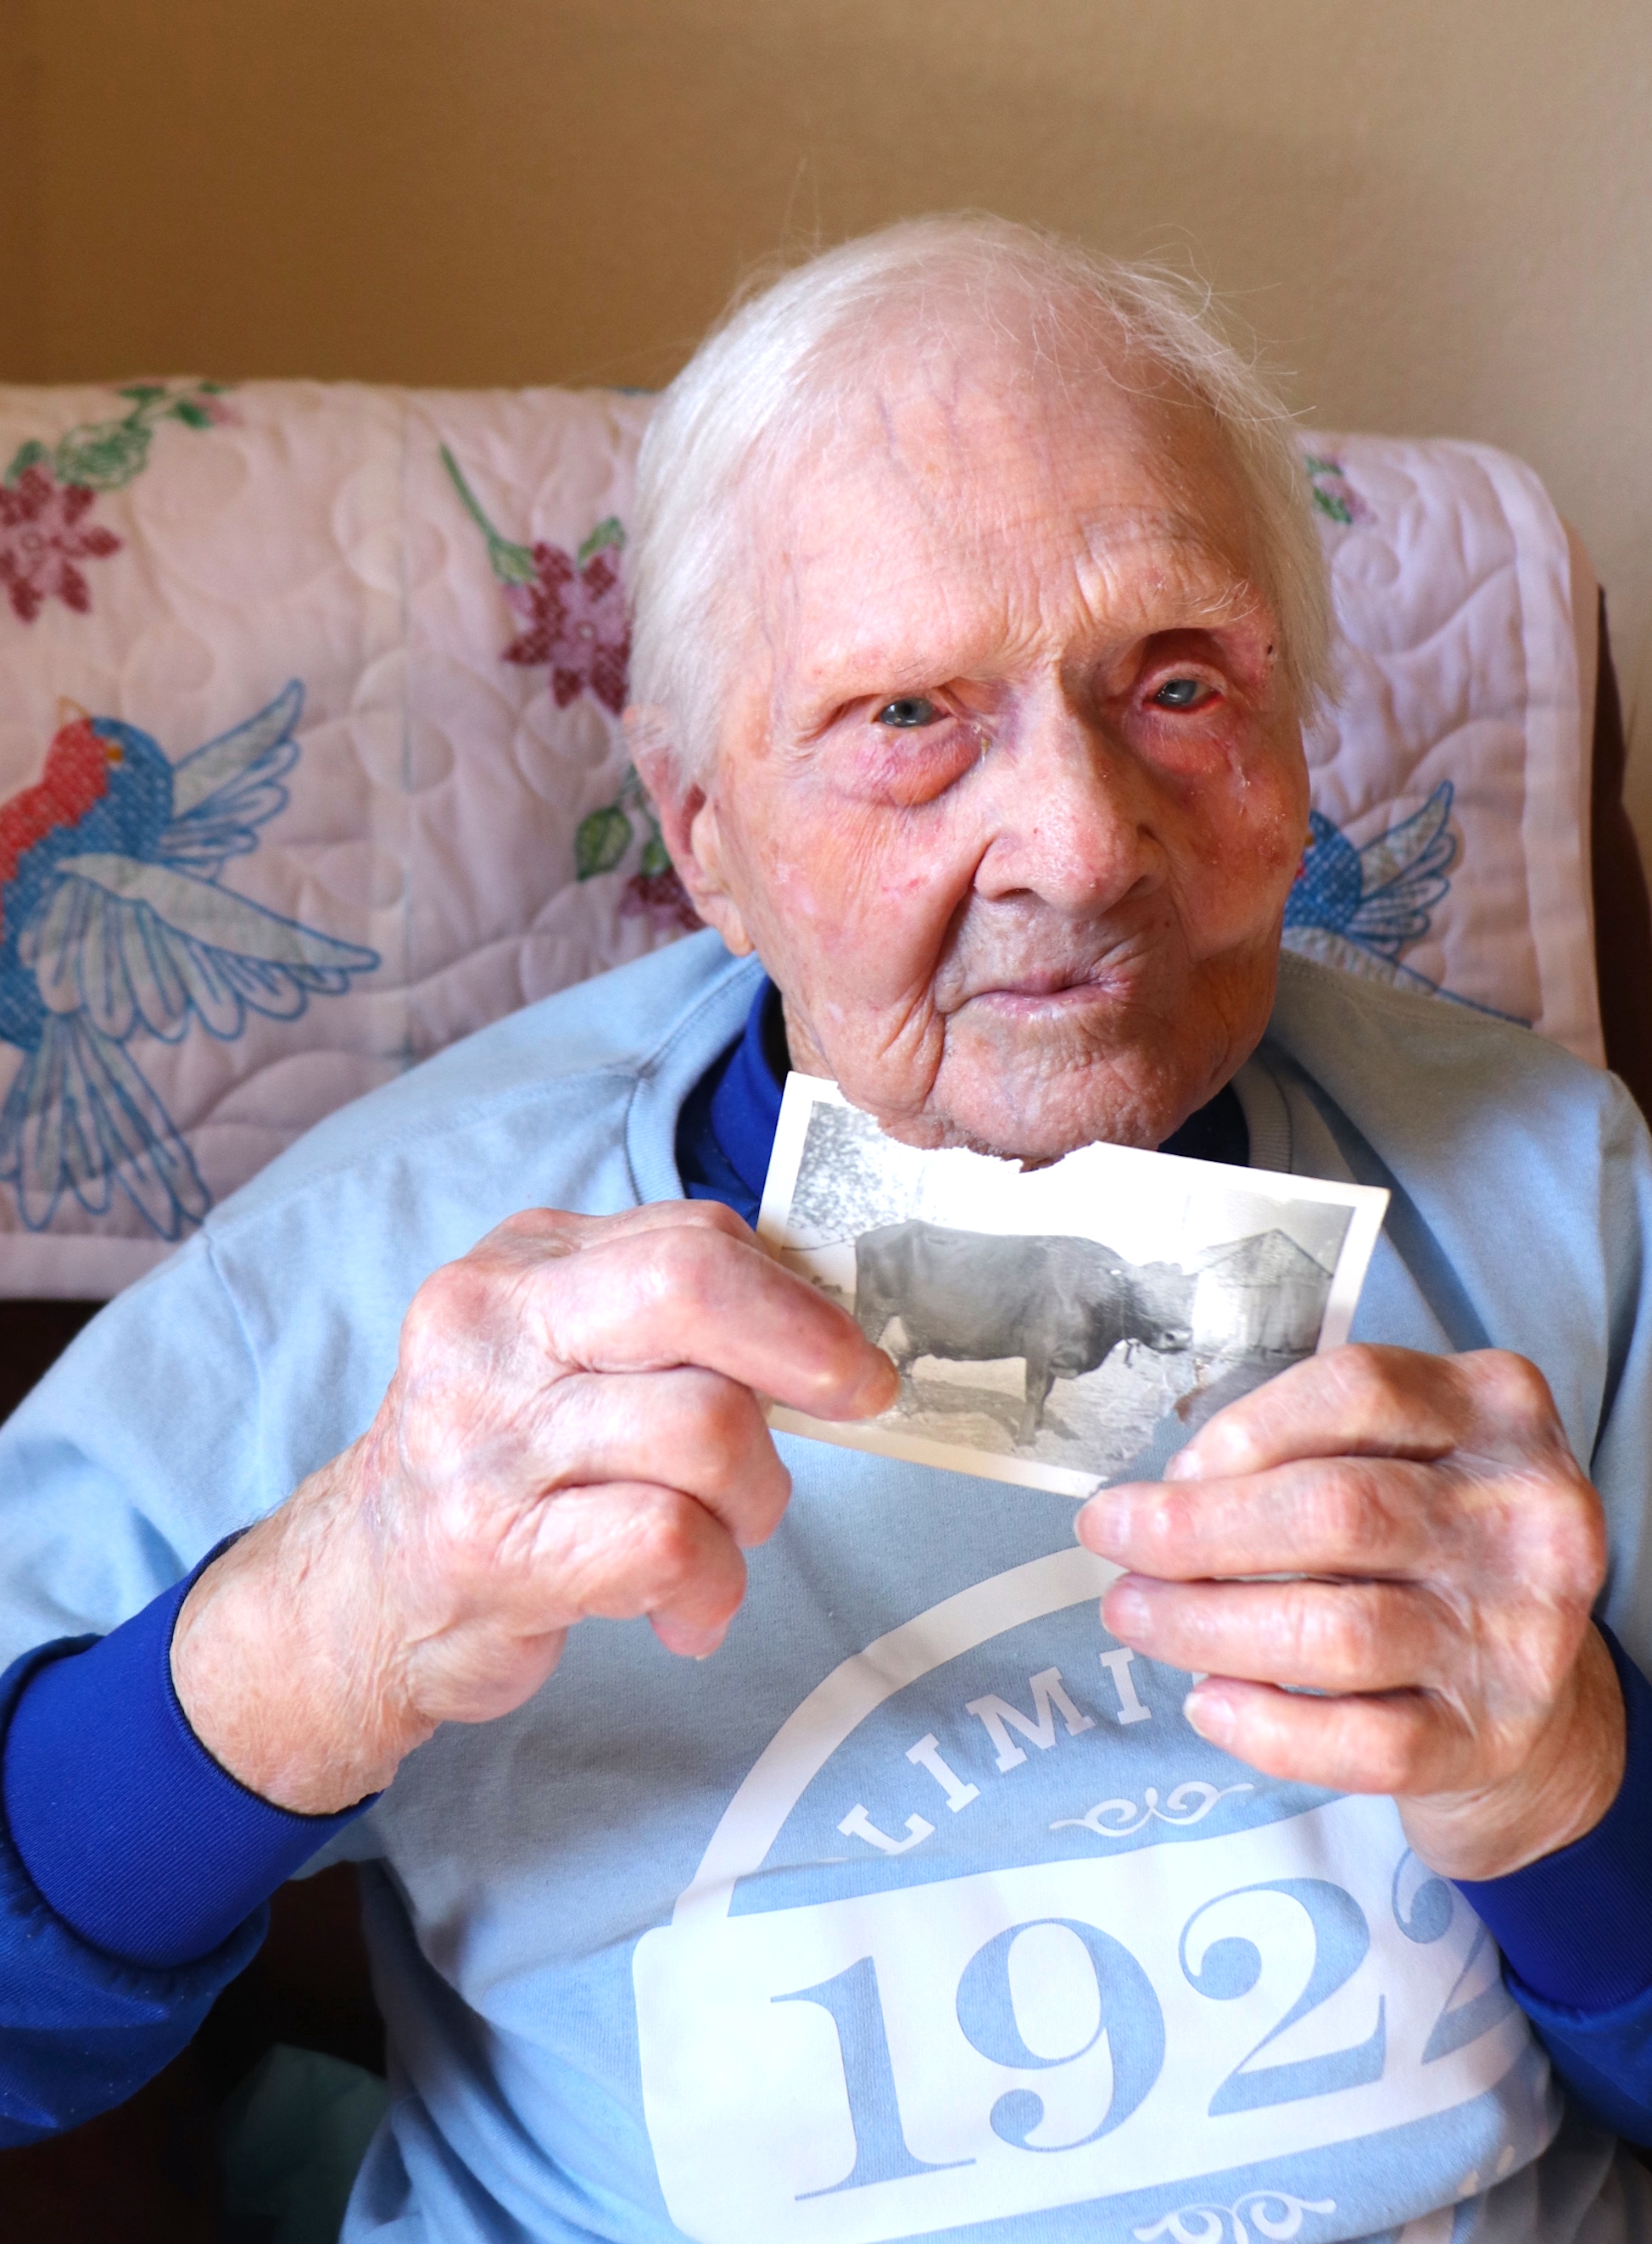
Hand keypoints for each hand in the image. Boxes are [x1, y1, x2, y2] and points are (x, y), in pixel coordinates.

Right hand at [172, 1201, 896, 1814]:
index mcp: (521, 1264)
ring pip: (704, 1427)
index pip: (693, 1238)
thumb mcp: (560, 1354)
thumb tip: (828, 1321)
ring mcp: (485, 1437)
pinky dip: (712, 1587)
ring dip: (755, 1502)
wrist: (356, 1595)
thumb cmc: (499, 1470)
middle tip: (862, 1400)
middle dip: (810, 1349)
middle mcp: (491, 1328)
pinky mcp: (492, 1546)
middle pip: (693, 1287)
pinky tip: (688, 1613)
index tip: (845, 1356)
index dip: (798, 1298)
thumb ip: (668, 1317)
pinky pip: (668, 1541)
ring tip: (722, 1542)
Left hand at [1076, 1345, 1623, 1879]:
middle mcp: (1527, 1514)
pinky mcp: (1493, 1736)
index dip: (1242, 1429)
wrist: (1536, 1692)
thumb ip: (1305, 1449)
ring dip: (1207, 1624)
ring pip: (1339, 1631)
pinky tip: (1209, 1704)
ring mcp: (1518, 1632)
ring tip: (1134, 1614)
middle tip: (1111, 1542)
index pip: (1357, 1391)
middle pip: (1337, 1510)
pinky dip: (1268, 1727)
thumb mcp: (1399, 1456)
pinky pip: (1366, 1742)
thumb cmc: (1427, 1546)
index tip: (1171, 1470)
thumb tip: (1170, 1494)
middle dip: (1197, 1530)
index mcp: (1495, 1410)